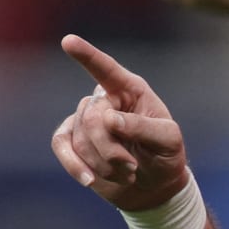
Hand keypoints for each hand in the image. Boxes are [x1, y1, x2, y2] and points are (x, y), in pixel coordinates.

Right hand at [53, 35, 189, 211]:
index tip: (68, 41)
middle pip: (92, 117)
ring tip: (127, 173)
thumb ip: (142, 127)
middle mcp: (105, 100)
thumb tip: (108, 119)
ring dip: (104, 164)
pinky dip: (74, 165)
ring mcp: (86, 120)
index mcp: (130, 90)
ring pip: (80, 137)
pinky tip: (89, 180)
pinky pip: (61, 145)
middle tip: (132, 167)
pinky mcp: (73, 140)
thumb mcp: (167, 141)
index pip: (106, 69)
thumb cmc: (165, 156)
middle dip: (111, 149)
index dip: (87, 55)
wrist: (153, 187)